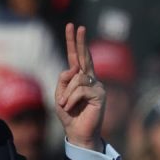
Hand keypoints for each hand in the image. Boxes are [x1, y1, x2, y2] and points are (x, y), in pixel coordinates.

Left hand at [54, 23, 105, 151]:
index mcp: (79, 78)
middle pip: (84, 57)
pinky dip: (71, 99)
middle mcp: (90, 79)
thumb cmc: (69, 115)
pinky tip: (71, 107)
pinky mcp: (100, 95)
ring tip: (65, 105)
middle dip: (80, 41)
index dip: (73, 42)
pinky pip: (81, 90)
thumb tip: (73, 68)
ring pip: (77, 79)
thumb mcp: (59, 96)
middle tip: (78, 27)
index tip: (72, 26)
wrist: (77, 133)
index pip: (76, 57)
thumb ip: (63, 81)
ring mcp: (96, 86)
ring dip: (67, 93)